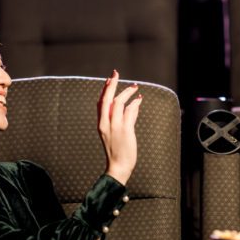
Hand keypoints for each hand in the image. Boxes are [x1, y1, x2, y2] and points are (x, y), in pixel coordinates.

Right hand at [97, 70, 141, 185]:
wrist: (118, 166)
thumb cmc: (118, 151)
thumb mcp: (116, 133)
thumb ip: (124, 118)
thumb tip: (133, 104)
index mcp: (101, 124)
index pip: (100, 103)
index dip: (104, 90)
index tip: (109, 79)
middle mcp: (106, 124)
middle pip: (107, 99)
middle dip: (112, 84)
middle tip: (116, 73)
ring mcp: (115, 126)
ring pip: (119, 103)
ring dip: (127, 92)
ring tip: (135, 87)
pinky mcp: (125, 130)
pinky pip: (129, 112)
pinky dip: (134, 103)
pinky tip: (139, 99)